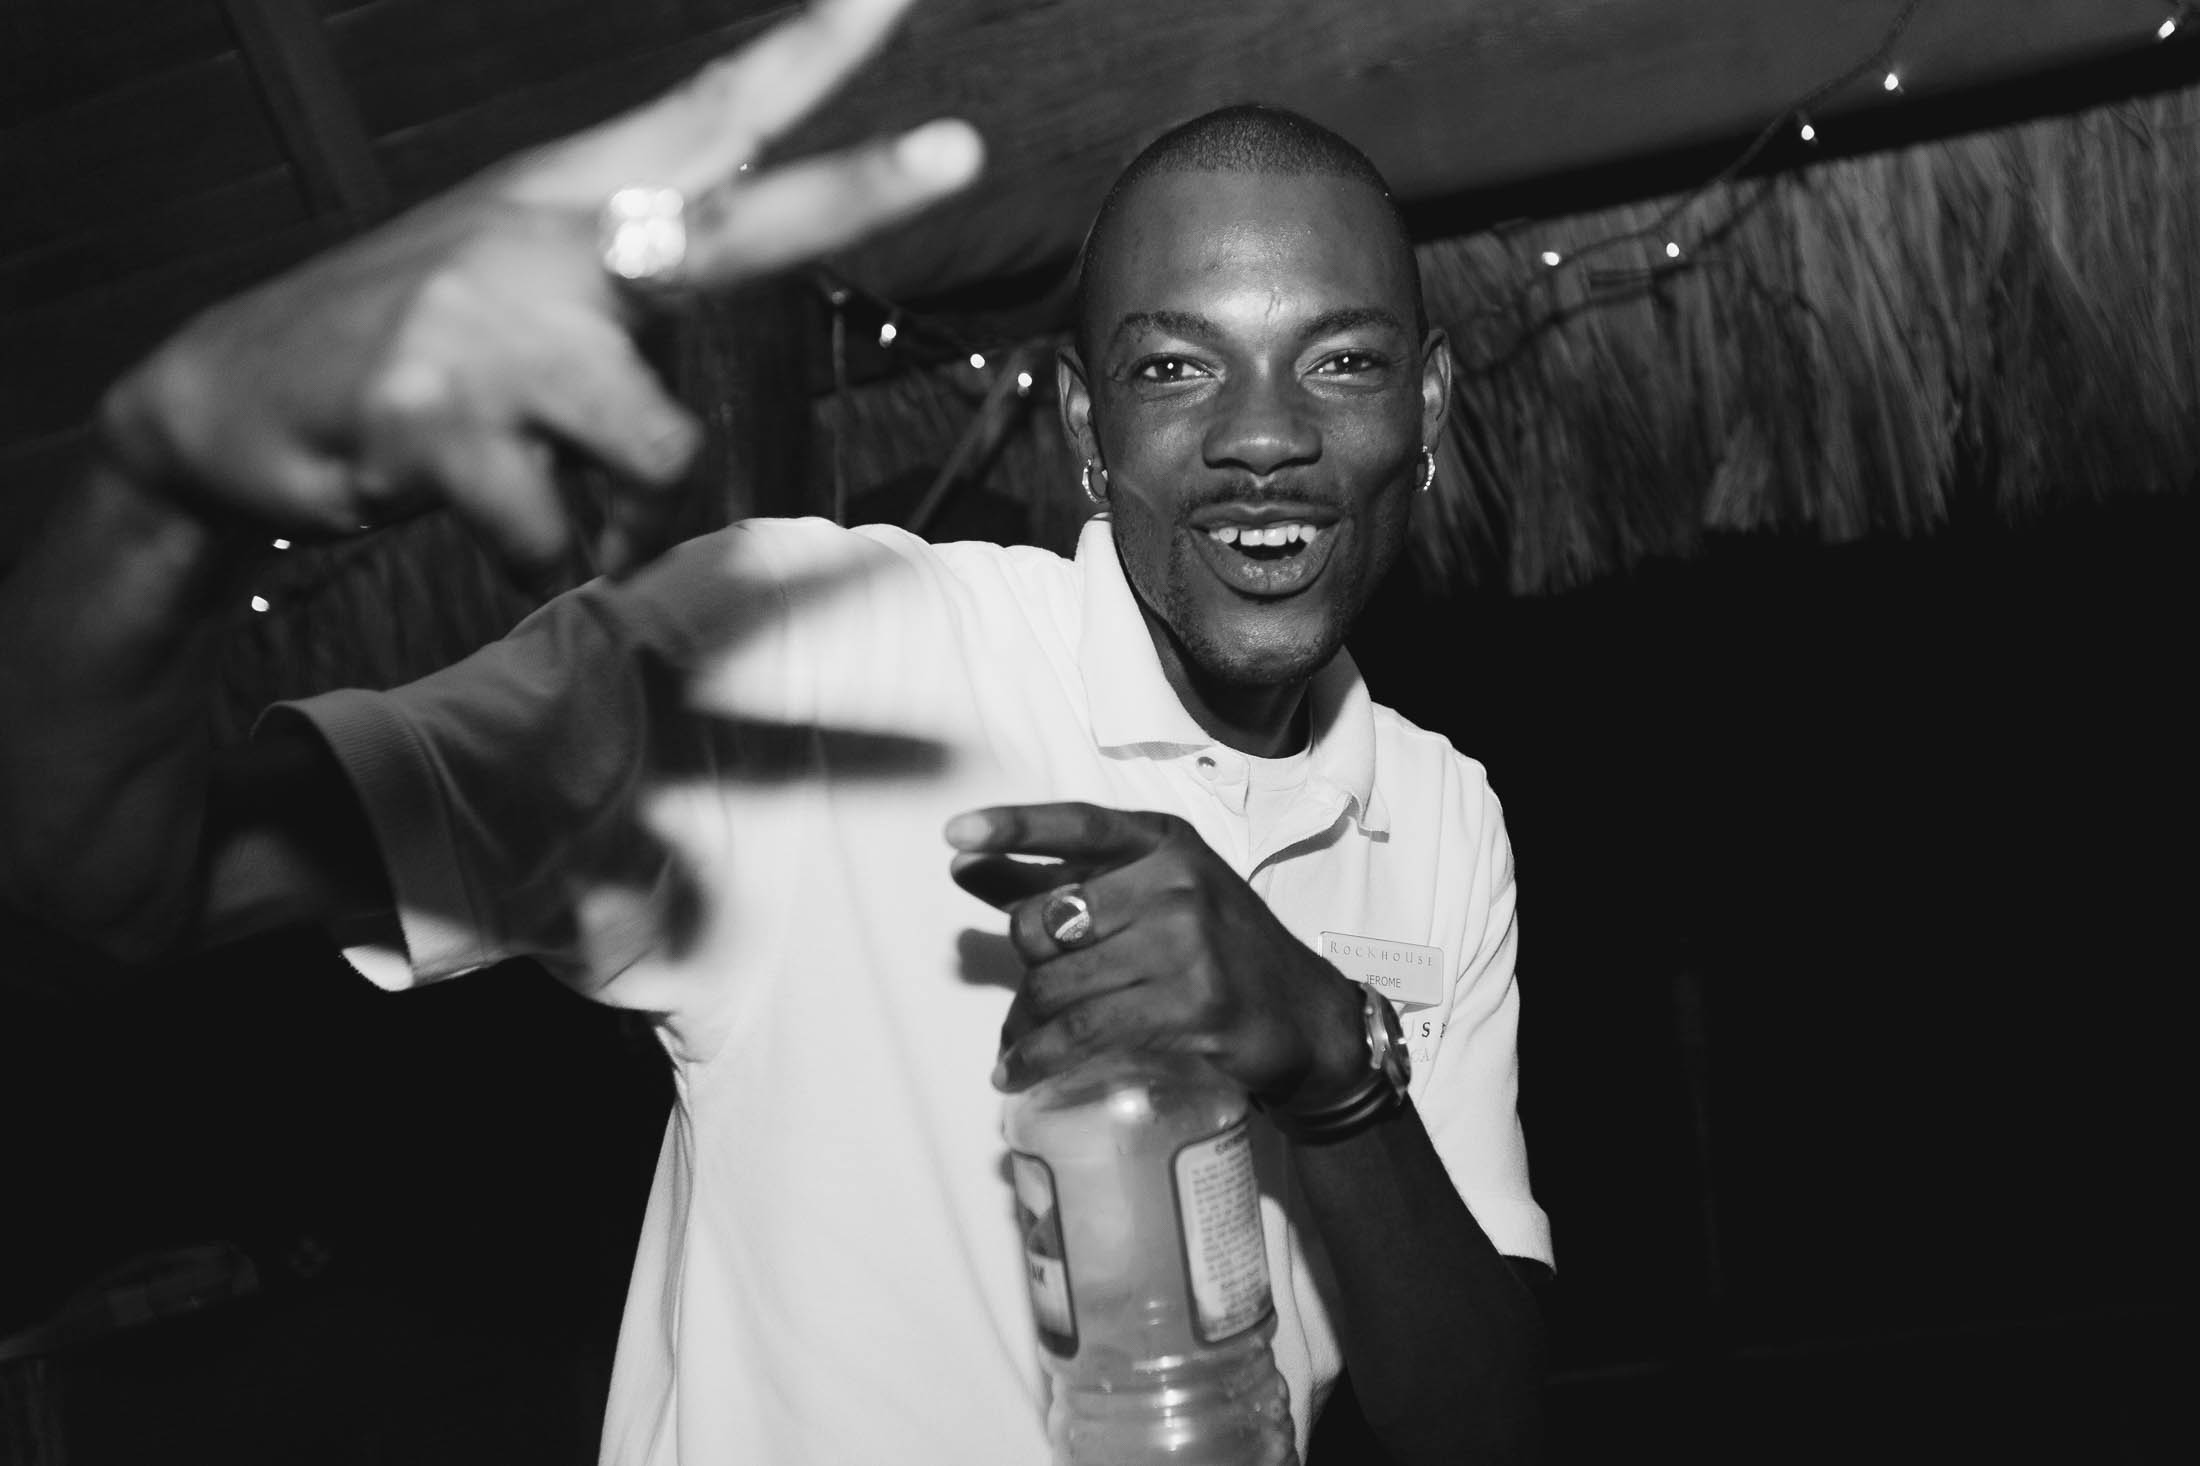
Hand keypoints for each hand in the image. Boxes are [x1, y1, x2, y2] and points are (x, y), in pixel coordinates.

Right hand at [97, 0, 980, 580]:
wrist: (216, 405)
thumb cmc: (402, 355)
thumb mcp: (511, 292)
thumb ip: (623, 310)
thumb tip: (708, 407)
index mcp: (569, 200)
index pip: (708, 113)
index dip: (810, 52)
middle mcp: (545, 242)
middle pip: (735, 228)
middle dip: (858, 193)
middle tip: (963, 150)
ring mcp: (491, 325)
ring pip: (660, 451)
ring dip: (621, 511)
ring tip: (541, 490)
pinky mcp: (439, 418)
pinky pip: (560, 536)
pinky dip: (535, 556)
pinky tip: (465, 511)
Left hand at [946, 802, 1366, 1109]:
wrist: (1303, 1014)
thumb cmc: (1219, 948)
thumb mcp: (1153, 895)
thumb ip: (1063, 879)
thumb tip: (967, 866)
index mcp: (1165, 844)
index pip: (1079, 825)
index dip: (1013, 828)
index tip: (956, 837)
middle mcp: (1176, 882)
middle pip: (1044, 921)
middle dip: (1025, 968)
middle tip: (1030, 1001)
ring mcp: (1186, 943)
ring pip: (1058, 984)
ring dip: (1023, 1025)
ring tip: (1017, 1046)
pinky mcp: (1189, 1005)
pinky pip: (1084, 1033)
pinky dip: (1039, 1058)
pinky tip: (1017, 1072)